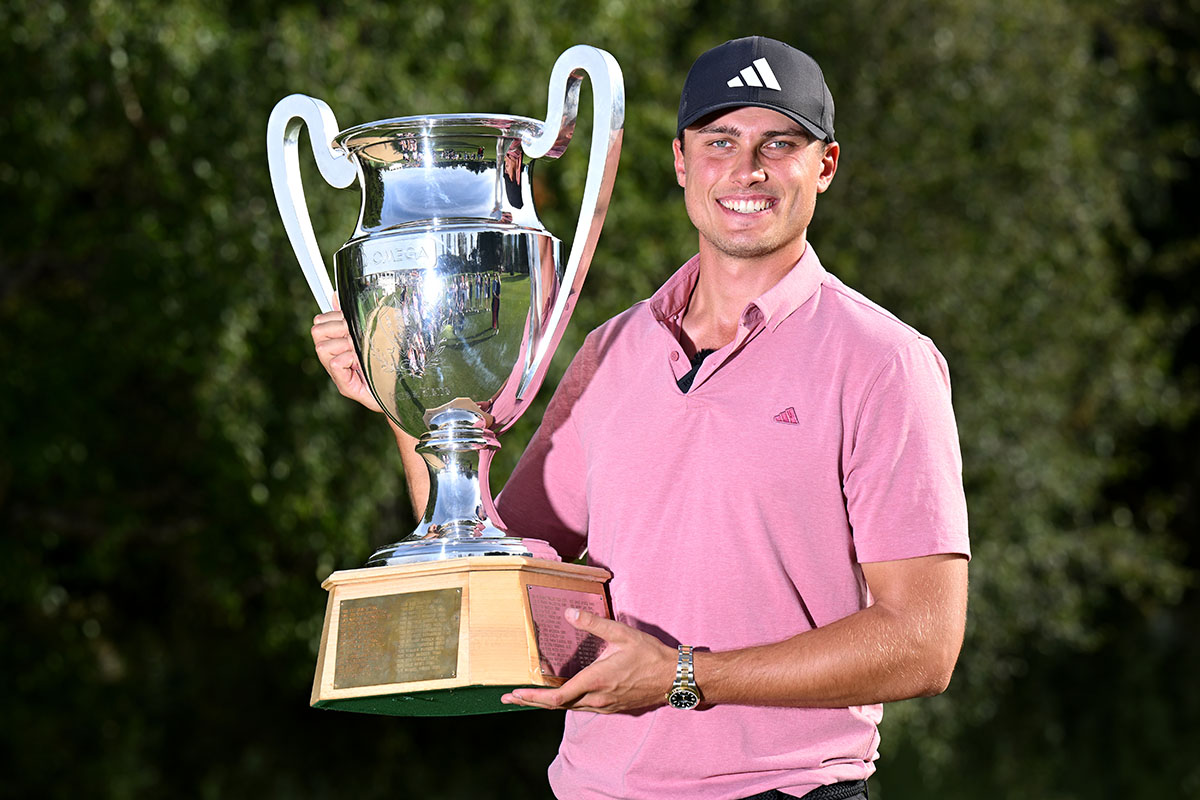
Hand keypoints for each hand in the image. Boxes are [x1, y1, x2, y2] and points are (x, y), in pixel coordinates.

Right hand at [310, 294, 382, 412]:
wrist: (400, 390)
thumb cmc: (387, 362)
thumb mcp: (372, 333)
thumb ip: (352, 316)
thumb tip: (336, 295)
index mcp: (338, 344)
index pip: (320, 322)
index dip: (333, 316)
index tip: (348, 321)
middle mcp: (333, 358)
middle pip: (318, 332)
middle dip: (339, 329)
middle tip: (358, 338)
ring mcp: (337, 373)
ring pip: (323, 347)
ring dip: (346, 345)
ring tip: (363, 351)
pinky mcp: (345, 386)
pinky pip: (334, 363)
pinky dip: (348, 359)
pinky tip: (360, 363)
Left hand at [500, 608, 676, 713]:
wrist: (674, 677)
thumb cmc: (649, 655)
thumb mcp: (620, 633)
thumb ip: (592, 624)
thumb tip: (568, 613)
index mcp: (595, 681)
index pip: (556, 697)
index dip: (533, 697)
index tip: (515, 693)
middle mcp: (597, 698)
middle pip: (556, 706)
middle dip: (531, 702)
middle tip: (510, 697)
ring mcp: (604, 706)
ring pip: (569, 708)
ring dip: (547, 704)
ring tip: (529, 697)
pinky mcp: (612, 707)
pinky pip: (582, 707)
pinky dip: (565, 703)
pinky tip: (561, 696)